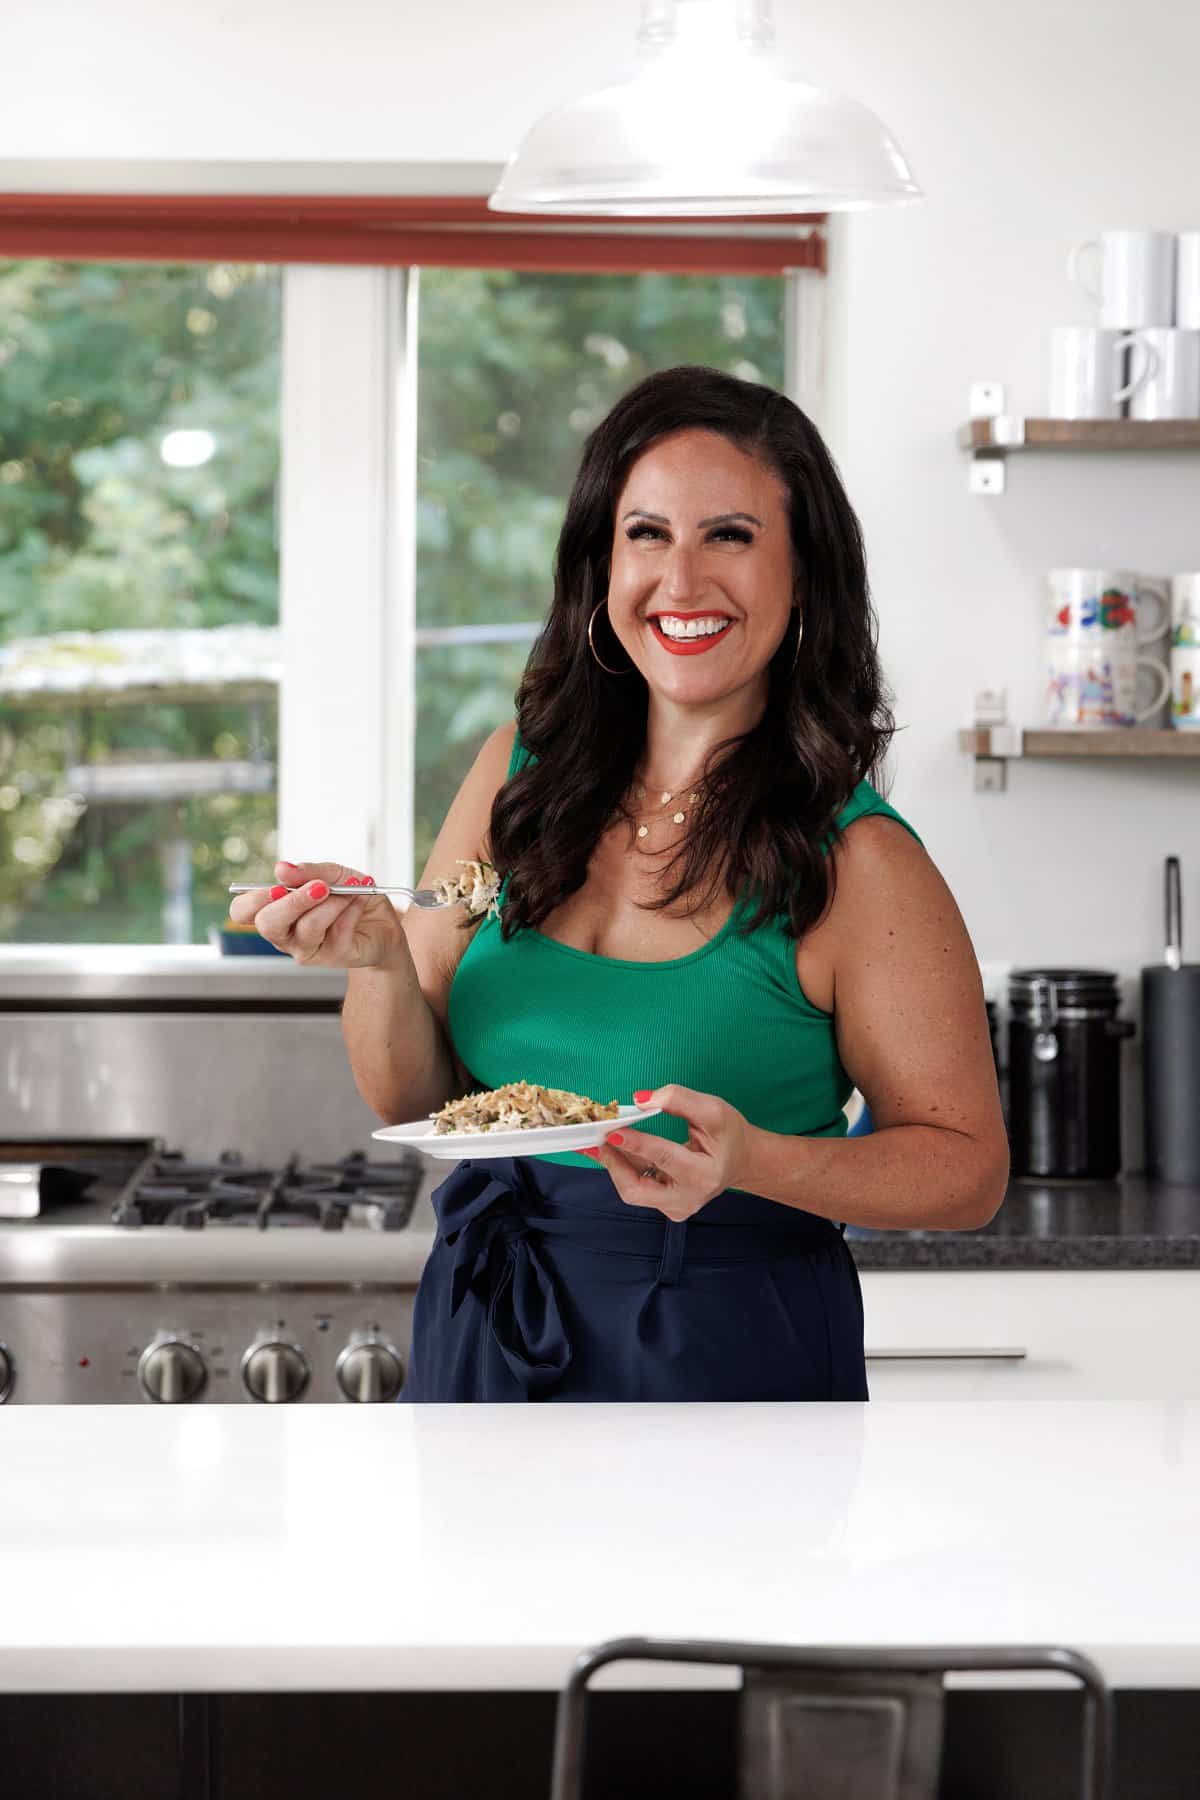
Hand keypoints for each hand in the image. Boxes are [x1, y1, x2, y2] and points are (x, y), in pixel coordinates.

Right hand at [227, 860, 410, 970]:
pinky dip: (350, 911)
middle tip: (319, 887)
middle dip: (293, 902)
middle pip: (268, 924)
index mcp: (275, 911)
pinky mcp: (332, 957)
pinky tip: (358, 902)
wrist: (383, 924)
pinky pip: (337, 932)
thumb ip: (309, 871)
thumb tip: (281, 868)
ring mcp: (307, 949)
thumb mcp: (334, 874)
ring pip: (307, 927)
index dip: (253, 900)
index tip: (277, 887)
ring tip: (348, 892)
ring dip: (330, 904)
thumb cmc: (351, 897)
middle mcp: (285, 934)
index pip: (242, 911)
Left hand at [582, 1083, 754, 1221]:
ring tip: (596, 1142)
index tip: (612, 1131)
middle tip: (593, 1140)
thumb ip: (678, 1099)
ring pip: (632, 1190)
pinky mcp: (666, 1207)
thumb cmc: (729, 1134)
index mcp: (704, 1175)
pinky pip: (638, 1188)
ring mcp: (676, 1208)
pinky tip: (613, 1148)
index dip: (636, 1143)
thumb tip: (640, 1100)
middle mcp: (688, 1199)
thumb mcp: (712, 1109)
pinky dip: (624, 1167)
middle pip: (637, 1189)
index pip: (664, 1157)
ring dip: (613, 1164)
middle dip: (612, 1164)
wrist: (742, 1160)